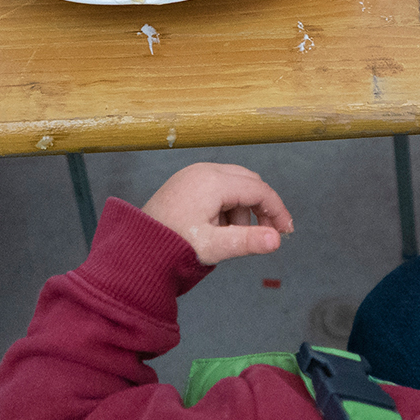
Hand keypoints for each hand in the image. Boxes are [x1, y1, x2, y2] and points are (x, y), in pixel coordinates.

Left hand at [141, 163, 294, 264]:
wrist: (134, 248)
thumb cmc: (169, 246)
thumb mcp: (213, 246)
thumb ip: (247, 242)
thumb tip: (276, 240)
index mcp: (213, 182)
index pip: (259, 190)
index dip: (277, 210)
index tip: (286, 232)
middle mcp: (204, 171)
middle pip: (248, 182)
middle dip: (261, 208)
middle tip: (268, 235)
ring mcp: (193, 175)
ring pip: (234, 185)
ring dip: (242, 210)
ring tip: (230, 238)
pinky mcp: (185, 183)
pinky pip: (217, 188)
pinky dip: (226, 207)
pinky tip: (217, 229)